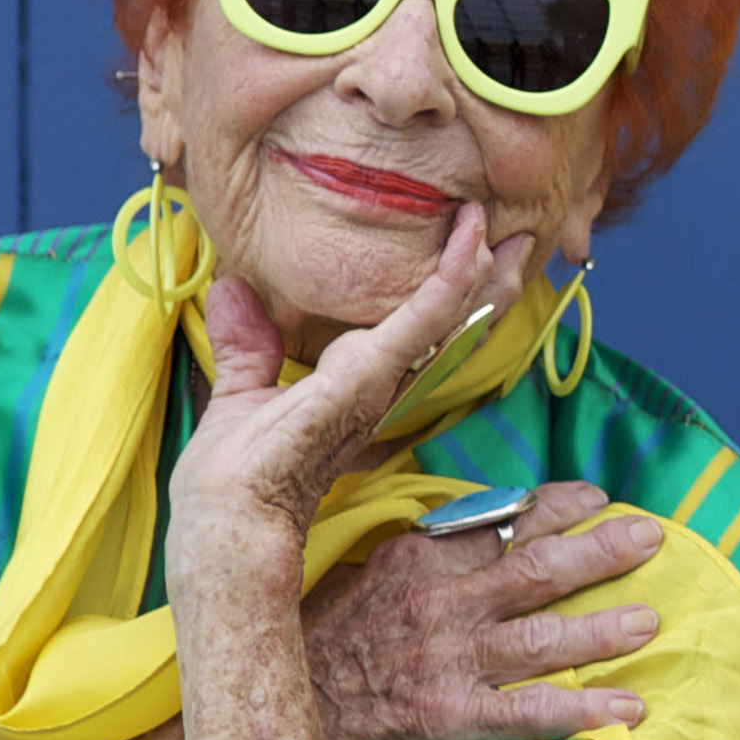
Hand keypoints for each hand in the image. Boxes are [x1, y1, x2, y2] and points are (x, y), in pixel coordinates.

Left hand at [165, 205, 520, 560]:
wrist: (231, 517)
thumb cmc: (236, 477)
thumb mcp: (241, 392)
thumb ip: (246, 343)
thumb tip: (229, 288)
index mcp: (358, 388)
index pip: (415, 337)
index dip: (444, 295)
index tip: (462, 251)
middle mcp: (381, 385)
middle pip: (449, 327)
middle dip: (485, 281)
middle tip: (510, 234)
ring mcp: (380, 380)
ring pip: (448, 318)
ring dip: (478, 270)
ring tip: (491, 222)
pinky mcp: (369, 374)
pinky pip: (423, 318)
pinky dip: (450, 278)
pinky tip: (470, 245)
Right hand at [298, 481, 665, 739]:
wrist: (269, 708)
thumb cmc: (309, 641)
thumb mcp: (359, 575)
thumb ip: (416, 554)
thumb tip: (466, 530)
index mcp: (419, 558)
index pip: (502, 521)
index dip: (557, 506)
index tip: (597, 496)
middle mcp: (443, 602)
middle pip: (537, 568)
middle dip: (600, 550)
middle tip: (651, 537)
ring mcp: (450, 659)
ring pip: (544, 637)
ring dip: (602, 628)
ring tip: (650, 620)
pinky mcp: (451, 715)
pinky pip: (529, 713)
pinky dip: (584, 712)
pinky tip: (630, 712)